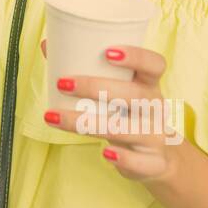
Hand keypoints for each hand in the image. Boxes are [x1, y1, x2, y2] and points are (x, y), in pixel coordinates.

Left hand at [40, 41, 182, 183]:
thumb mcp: (116, 91)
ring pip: (126, 128)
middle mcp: (155, 108)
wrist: (159, 158)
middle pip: (134, 94)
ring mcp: (156, 136)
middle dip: (96, 87)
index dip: (136, 56)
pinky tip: (104, 152)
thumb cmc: (128, 115)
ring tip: (54, 116)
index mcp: (149, 84)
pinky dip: (122, 158)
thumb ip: (86, 69)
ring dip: (87, 123)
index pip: (154, 65)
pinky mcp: (153, 163)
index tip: (107, 51)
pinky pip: (139, 161)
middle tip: (62, 83)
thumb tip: (48, 44)